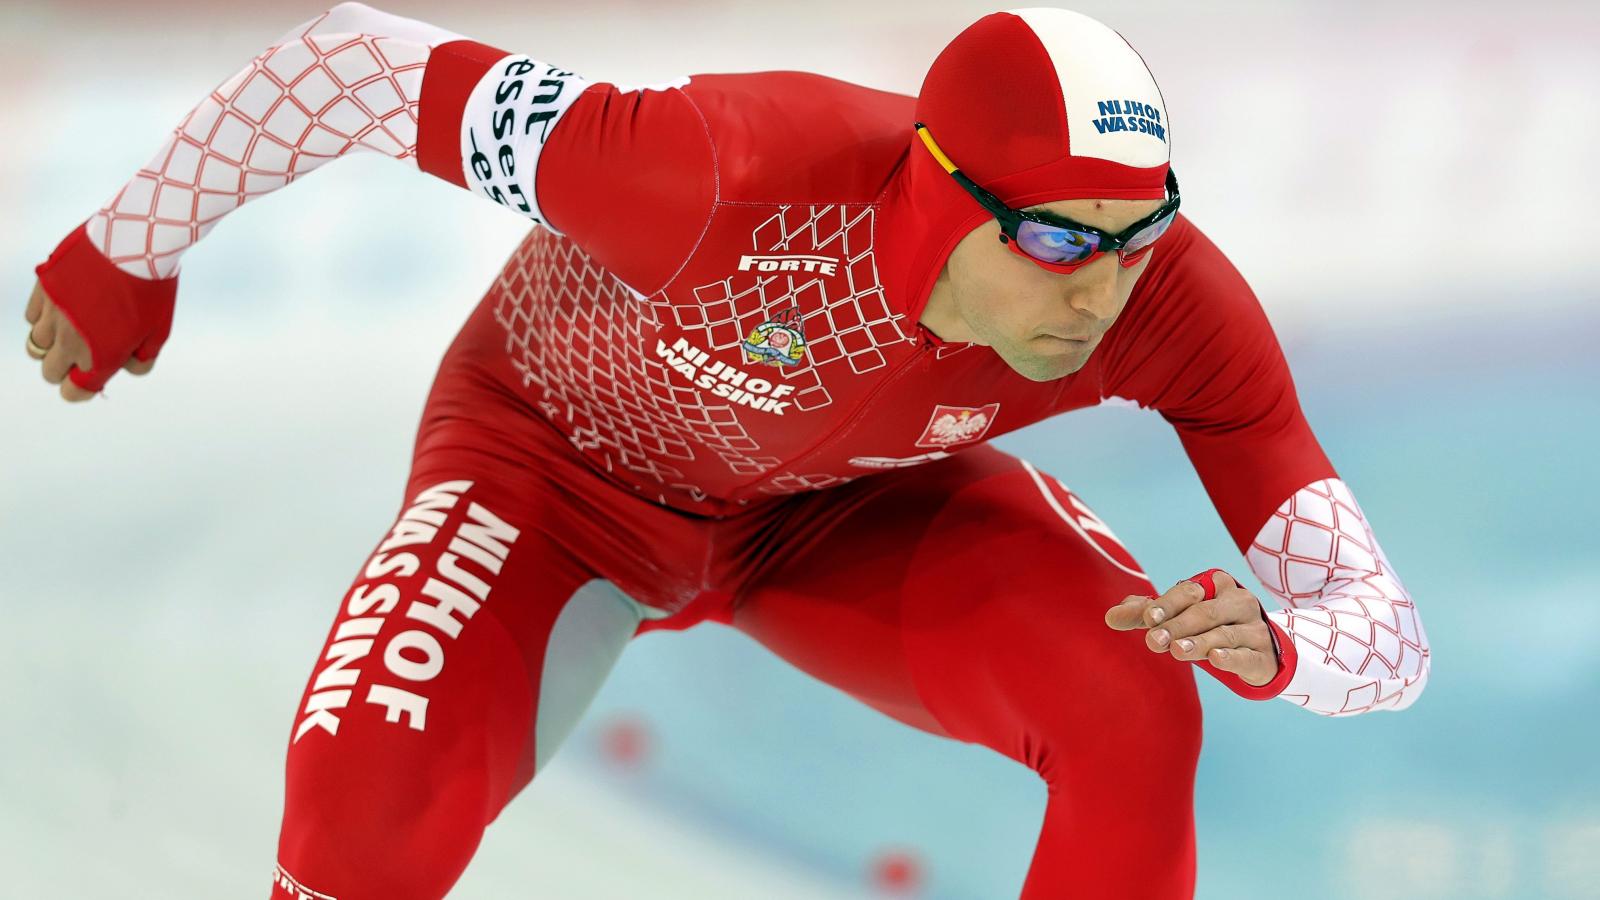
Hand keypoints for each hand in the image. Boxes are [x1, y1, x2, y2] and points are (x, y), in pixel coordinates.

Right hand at [24, 279, 153, 401]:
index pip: (74, 392)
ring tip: (75, 326)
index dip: (83, 388)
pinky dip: (44, 317)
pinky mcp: (42, 291)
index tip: (93, 376)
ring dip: (53, 343)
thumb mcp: (159, 331)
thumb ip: (142, 358)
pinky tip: (65, 306)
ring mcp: (52, 315)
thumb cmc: (151, 290)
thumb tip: (126, 367)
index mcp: (99, 358)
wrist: (131, 244)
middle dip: (65, 368)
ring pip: (36, 345)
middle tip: (85, 350)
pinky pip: (32, 317)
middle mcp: (70, 342)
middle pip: (50, 372)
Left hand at [1103, 570, 1278, 686]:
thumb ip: (1145, 614)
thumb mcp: (1178, 615)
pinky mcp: (1263, 656)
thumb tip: (1110, 617)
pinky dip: (1232, 657)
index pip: (1188, 592)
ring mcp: (1254, 629)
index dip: (1167, 605)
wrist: (1259, 649)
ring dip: (1200, 643)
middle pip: (1205, 612)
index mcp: (1216, 586)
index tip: (1147, 619)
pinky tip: (1216, 659)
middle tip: (1154, 641)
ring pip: (1224, 634)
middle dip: (1178, 626)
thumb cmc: (1209, 626)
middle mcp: (1238, 603)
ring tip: (1177, 651)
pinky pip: (1247, 655)